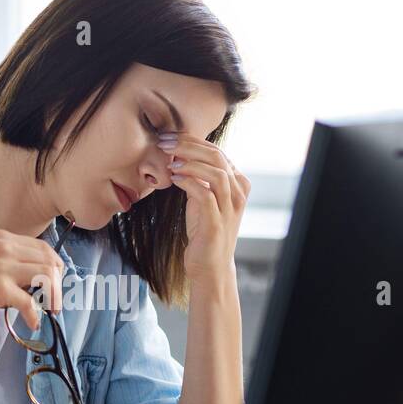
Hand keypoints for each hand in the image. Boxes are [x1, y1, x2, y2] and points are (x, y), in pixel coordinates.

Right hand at [0, 229, 64, 335]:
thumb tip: (40, 278)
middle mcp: (3, 246)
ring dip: (52, 298)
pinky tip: (32, 323)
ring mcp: (1, 265)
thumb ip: (9, 262)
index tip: (56, 286)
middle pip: (50, 262)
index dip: (56, 269)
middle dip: (58, 285)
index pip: (44, 248)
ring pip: (47, 277)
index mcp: (1, 238)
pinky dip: (35, 315)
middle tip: (55, 303)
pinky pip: (30, 302)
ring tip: (48, 312)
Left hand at [157, 132, 249, 287]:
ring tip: (170, 161)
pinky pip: (205, 194)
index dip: (191, 140)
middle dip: (188, 146)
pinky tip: (173, 179)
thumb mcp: (202, 198)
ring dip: (190, 163)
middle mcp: (238, 193)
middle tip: (164, 143)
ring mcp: (230, 208)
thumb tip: (180, 155)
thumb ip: (198, 178)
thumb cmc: (203, 230)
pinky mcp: (217, 223)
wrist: (209, 266)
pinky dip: (188, 182)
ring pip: (216, 173)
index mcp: (237, 183)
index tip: (168, 137)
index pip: (217, 151)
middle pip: (217, 157)